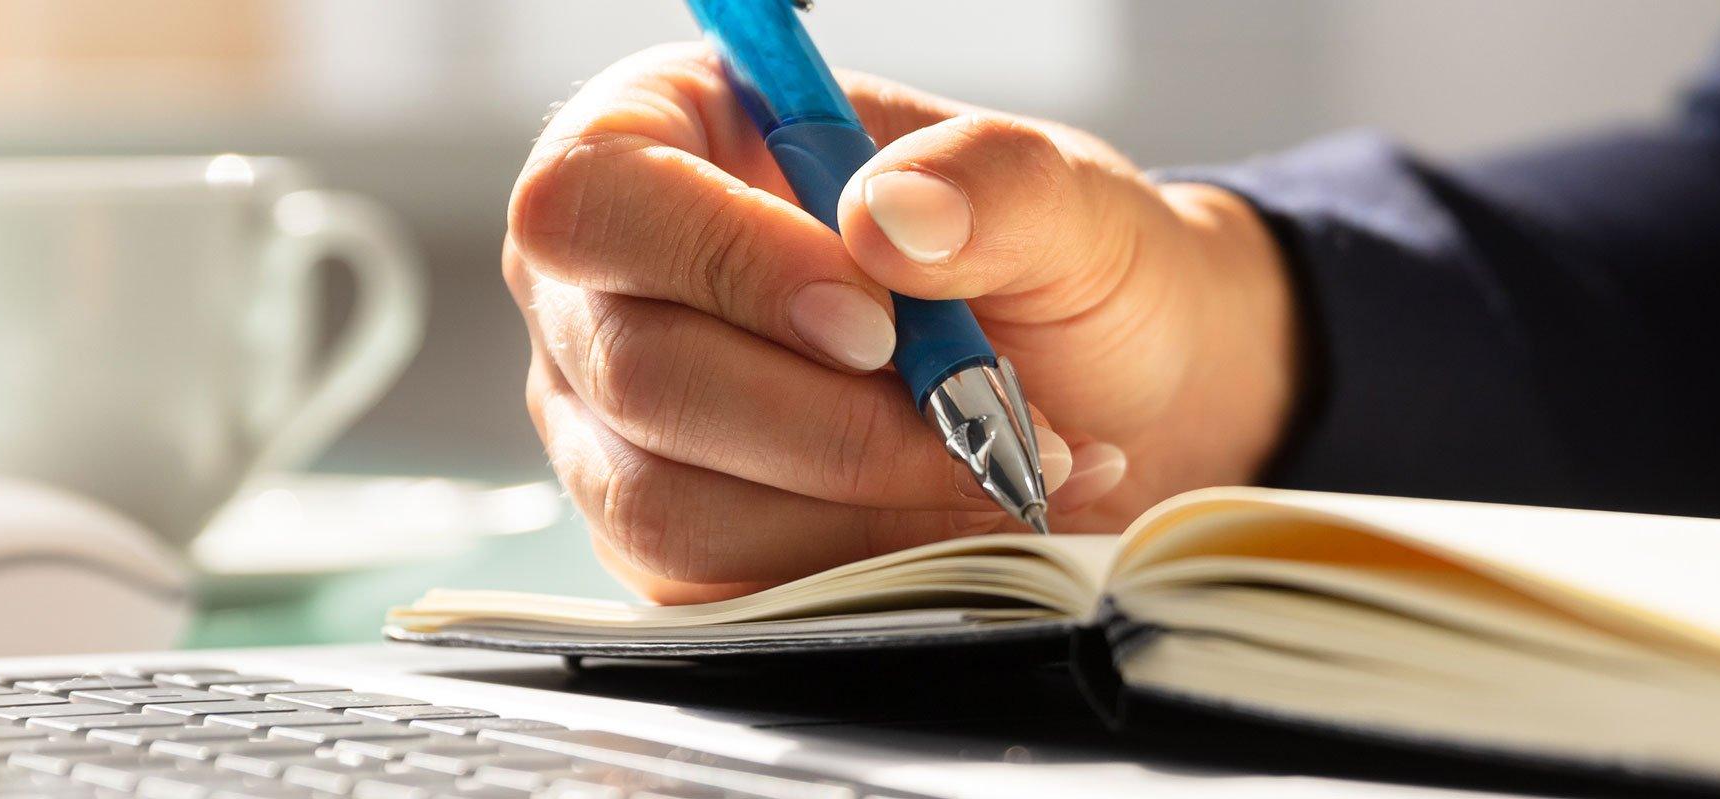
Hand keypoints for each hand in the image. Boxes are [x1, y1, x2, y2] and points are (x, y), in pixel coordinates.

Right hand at [504, 44, 1297, 603]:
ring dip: (855, 503)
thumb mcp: (1066, 196)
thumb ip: (992, 181)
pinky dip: (861, 565)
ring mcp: (618, 426)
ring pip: (666, 501)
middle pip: (633, 369)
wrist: (1121, 404)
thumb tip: (890, 219)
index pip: (598, 198)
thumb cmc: (1059, 271)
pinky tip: (963, 519)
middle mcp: (606, 286)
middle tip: (976, 416)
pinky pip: (718, 585)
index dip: (726, 264)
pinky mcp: (665, 546)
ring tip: (996, 467)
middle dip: (827, 418)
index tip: (876, 322)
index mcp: (663, 138)